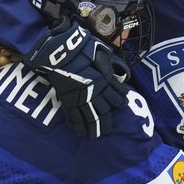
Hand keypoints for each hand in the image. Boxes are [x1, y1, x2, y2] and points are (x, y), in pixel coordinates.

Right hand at [27, 17, 129, 137]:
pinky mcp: (67, 99)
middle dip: (106, 122)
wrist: (61, 51)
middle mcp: (94, 92)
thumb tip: (119, 72)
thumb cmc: (82, 48)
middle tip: (107, 130)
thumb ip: (109, 65)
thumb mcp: (101, 52)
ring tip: (95, 135)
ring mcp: (80, 97)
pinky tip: (79, 131)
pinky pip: (73, 116)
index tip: (122, 104)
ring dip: (93, 127)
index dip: (121, 101)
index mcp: (104, 80)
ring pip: (90, 117)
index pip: (117, 95)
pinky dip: (76, 124)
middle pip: (104, 111)